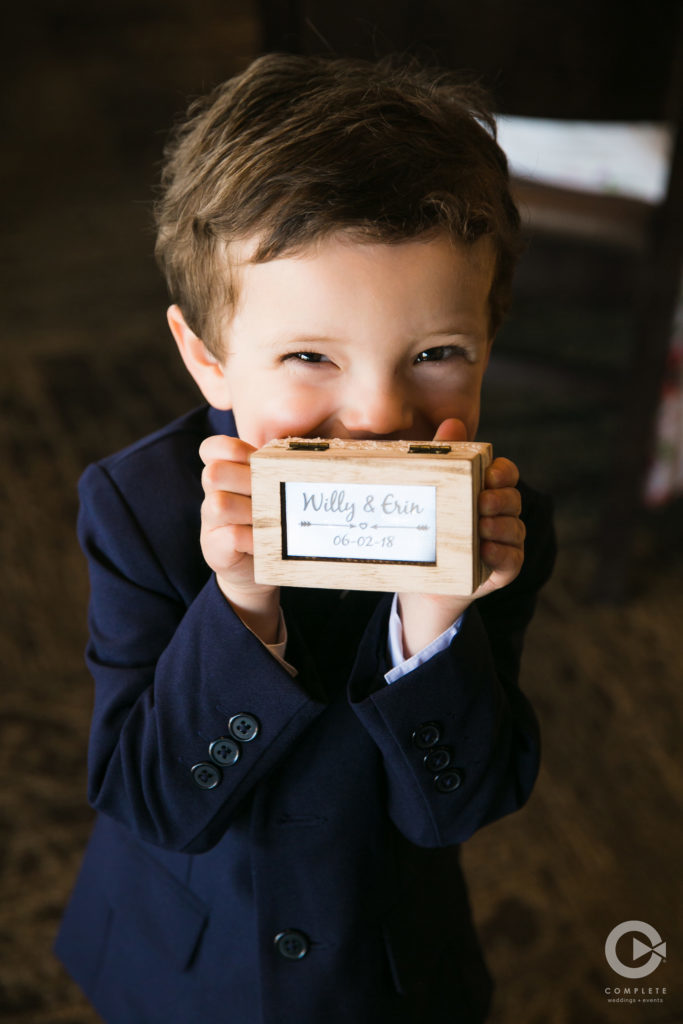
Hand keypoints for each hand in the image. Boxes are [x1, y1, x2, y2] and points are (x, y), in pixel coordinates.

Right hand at [198, 434, 279, 642]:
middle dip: (247, 480)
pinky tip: (270, 543)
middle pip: (214, 473)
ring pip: (219, 504)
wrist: (255, 568)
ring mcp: (210, 521)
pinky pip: (232, 535)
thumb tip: (326, 451)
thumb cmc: (270, 522)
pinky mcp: (214, 546)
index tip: (256, 460)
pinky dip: (255, 538)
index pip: (213, 448)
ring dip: (251, 511)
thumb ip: (281, 471)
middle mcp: (213, 494)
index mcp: (226, 473)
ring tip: (272, 520)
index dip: (233, 449)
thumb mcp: (273, 492)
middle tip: (271, 493)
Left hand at [397, 419, 524, 657]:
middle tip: (481, 502)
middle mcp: (501, 514)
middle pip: (513, 499)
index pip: (506, 474)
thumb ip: (443, 456)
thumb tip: (453, 422)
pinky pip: (512, 558)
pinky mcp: (504, 568)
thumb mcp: (433, 490)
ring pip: (515, 528)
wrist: (422, 580)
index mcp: (487, 491)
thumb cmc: (430, 529)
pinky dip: (501, 553)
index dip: (503, 472)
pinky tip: (485, 550)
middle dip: (500, 499)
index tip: (489, 474)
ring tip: (480, 527)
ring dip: (500, 526)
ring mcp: (505, 542)